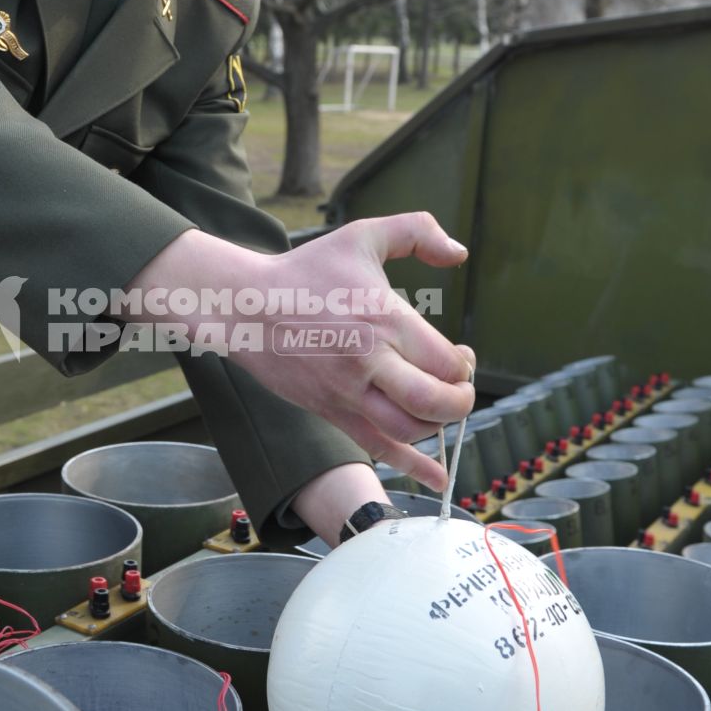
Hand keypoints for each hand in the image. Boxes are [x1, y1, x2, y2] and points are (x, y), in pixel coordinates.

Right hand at [125, 213, 474, 489]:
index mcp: (383, 319)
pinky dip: (414, 468)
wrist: (247, 308)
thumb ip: (417, 232)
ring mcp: (349, 393)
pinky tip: (439, 479)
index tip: (459, 356)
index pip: (445, 361)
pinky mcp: (333, 412)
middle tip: (458, 388)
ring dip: (438, 425)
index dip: (464, 365)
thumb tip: (458, 253)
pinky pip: (379, 449)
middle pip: (435, 401)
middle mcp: (369, 361)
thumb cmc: (307, 271)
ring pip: (411, 430)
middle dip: (461, 401)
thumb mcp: (363, 236)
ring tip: (437, 407)